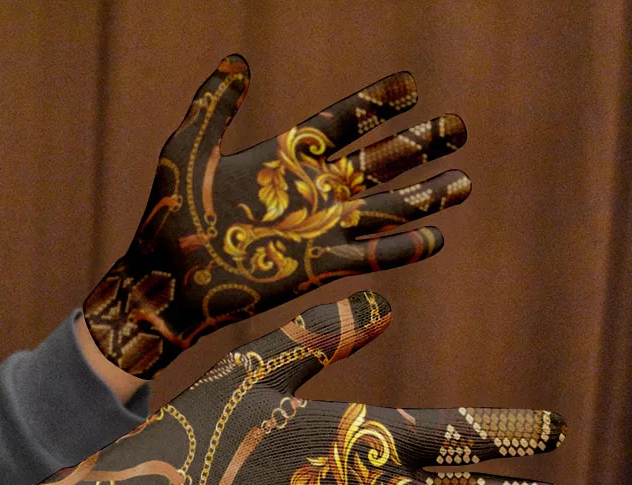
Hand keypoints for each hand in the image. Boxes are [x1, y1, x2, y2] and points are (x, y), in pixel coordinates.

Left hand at [84, 55, 469, 377]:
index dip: (375, 105)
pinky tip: (436, 238)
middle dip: (417, 145)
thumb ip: (215, 104)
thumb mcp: (187, 146)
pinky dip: (403, 249)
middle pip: (375, 163)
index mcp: (283, 159)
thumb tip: (239, 60)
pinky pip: (370, 256)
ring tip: (463, 181)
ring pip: (383, 209)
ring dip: (424, 196)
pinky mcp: (316, 267)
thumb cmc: (169, 214)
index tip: (411, 85)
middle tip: (458, 127)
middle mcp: (308, 193)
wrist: (167, 277)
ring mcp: (316, 230)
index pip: (340, 124)